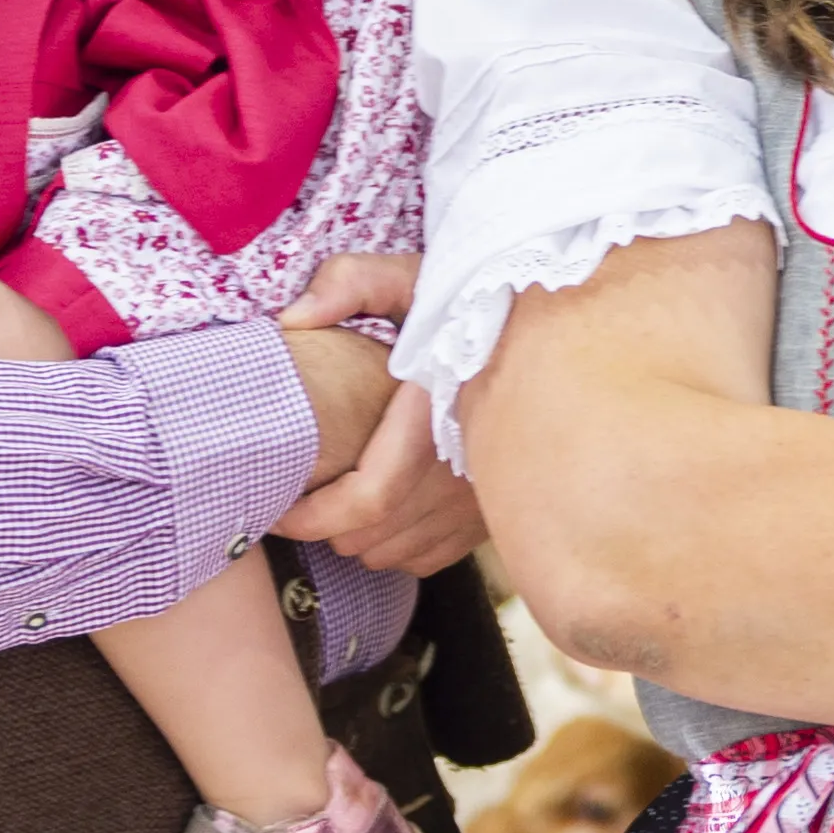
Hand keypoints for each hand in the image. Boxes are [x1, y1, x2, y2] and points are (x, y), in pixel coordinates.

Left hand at [271, 256, 480, 572]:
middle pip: (376, 535)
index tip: (280, 511)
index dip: (315, 517)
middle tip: (297, 500)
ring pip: (399, 552)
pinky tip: (384, 514)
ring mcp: (485, 495)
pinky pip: (434, 556)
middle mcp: (465, 467)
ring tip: (335, 505)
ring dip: (359, 539)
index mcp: (436, 414)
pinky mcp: (497, 510)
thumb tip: (293, 319)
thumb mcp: (414, 276)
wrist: (553, 325)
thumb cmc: (478, 297)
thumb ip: (350, 282)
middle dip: (325, 527)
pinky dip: (399, 548)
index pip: (369, 497)